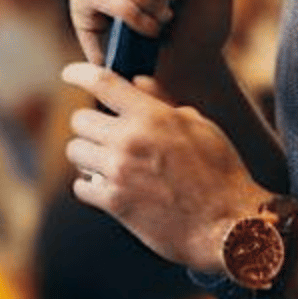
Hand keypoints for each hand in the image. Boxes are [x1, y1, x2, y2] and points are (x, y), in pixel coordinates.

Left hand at [61, 62, 269, 273]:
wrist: (228, 225)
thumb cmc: (221, 174)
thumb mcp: (201, 127)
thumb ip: (163, 102)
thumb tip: (137, 81)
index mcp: (153, 116)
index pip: (103, 83)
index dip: (79, 73)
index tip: (69, 74)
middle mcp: (130, 139)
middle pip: (79, 119)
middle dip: (91, 127)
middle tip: (106, 137)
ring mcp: (118, 171)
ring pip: (75, 151)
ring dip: (88, 156)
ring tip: (108, 164)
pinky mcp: (113, 201)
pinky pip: (81, 184)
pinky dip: (92, 186)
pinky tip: (111, 188)